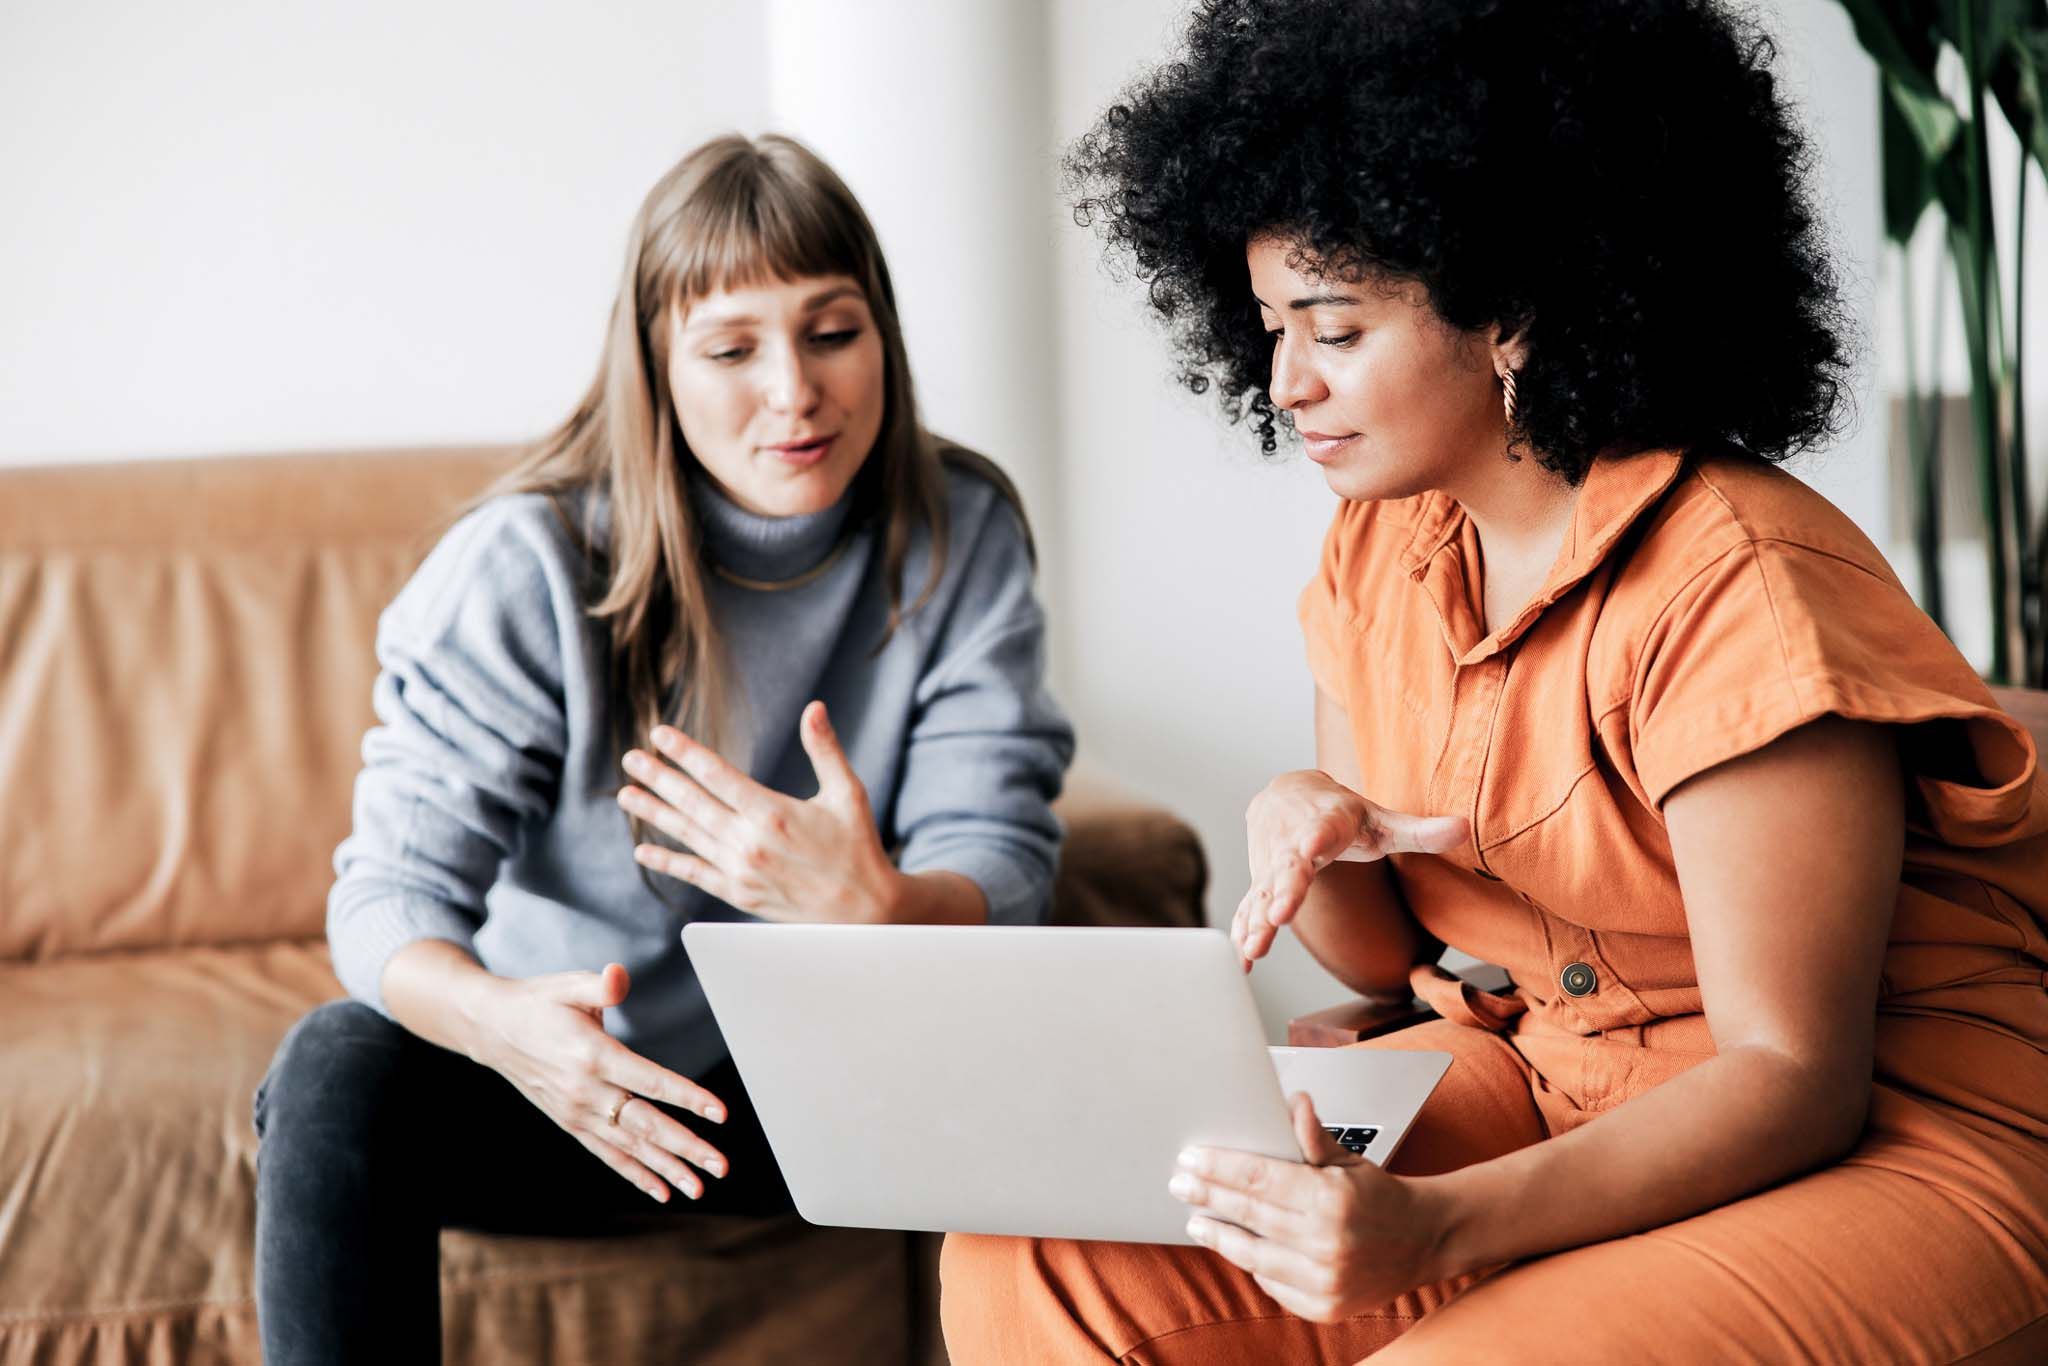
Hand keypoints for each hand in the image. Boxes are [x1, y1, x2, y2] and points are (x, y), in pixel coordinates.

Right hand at [468, 961, 730, 1202]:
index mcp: (594, 1056)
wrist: (493, 1029)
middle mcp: (586, 1092)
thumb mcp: (569, 985)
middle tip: (720, 1166)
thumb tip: (619, 975)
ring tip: (699, 1188)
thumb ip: (601, 985)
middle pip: (645, 1125)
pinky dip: (635, 1174)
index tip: (720, 1113)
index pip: (650, 1082)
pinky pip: (608, 1154)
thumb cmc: (540, 1003)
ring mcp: (577, 1113)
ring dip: (667, 1169)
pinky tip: (661, 1191)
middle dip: (686, 1147)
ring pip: (630, 1147)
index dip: (688, 1097)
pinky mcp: (571, 1123)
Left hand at [617, 700, 901, 923]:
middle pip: (692, 803)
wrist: (865, 912)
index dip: (685, 752)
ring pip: (688, 835)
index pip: (717, 775)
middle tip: (631, 758)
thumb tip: (814, 708)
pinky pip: (695, 874)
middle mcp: (749, 842)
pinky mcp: (739, 894)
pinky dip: (668, 862)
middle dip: (659, 778)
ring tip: (626, 793)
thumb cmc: (859, 847)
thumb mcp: (847, 793)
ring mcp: (741, 870)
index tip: (660, 734)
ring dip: (654, 814)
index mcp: (773, 812)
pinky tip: (643, 851)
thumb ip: (825, 750)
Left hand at [1171, 1093, 1447, 1320]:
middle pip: (1249, 1215)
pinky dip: (1254, 1264)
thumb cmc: (1380, 1196)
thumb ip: (1313, 1137)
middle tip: (1180, 1184)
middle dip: (1208, 1196)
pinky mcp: (1324, 1308)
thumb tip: (1293, 1103)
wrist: (1424, 1241)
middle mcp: (1327, 1242)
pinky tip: (1239, 1246)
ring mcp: (1325, 1281)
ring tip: (1196, 1221)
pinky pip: (1273, 1283)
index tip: (1190, 1159)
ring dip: (1220, 1236)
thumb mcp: (1349, 1160)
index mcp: (1331, 1198)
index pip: (1259, 1178)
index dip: (1219, 1167)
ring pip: (1253, 1255)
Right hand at [1233, 770, 1465, 968]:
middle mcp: (1290, 842)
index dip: (1312, 847)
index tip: (1306, 857)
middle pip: (1284, 869)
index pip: (1317, 837)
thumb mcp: (1381, 819)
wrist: (1288, 793)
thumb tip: (1465, 828)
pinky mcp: (1261, 880)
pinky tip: (1242, 959)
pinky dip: (1244, 927)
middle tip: (1276, 917)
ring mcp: (1270, 863)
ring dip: (1256, 920)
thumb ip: (1420, 830)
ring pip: (1261, 892)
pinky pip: (1249, 905)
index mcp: (1323, 824)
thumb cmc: (1341, 813)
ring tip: (1254, 950)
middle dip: (1278, 893)